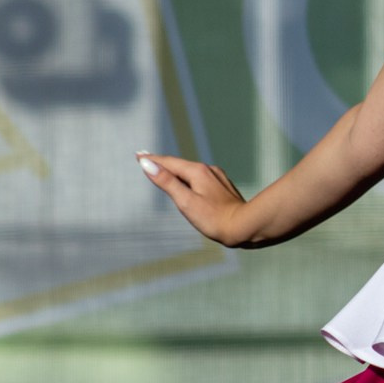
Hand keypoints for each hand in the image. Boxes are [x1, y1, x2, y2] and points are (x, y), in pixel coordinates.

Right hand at [138, 152, 254, 244]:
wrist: (245, 226)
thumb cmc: (214, 218)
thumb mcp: (185, 201)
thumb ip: (166, 182)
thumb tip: (147, 164)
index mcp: (197, 171)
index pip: (169, 162)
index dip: (152, 160)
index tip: (138, 155)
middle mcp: (208, 170)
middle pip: (179, 165)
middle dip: (161, 162)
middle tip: (145, 158)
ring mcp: (217, 178)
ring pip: (190, 171)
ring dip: (175, 169)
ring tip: (162, 167)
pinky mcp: (222, 187)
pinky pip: (200, 177)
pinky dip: (187, 176)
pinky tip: (188, 180)